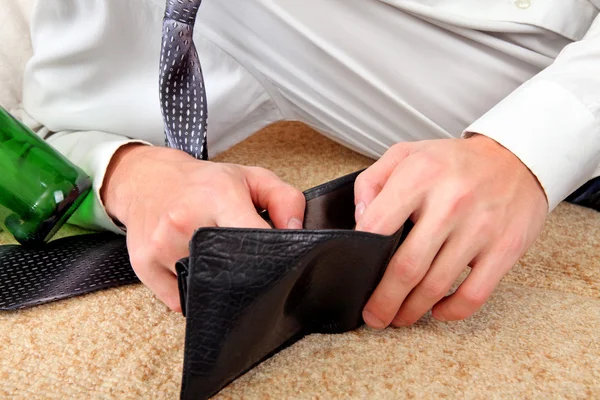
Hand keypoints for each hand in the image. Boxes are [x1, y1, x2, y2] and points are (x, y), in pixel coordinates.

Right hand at [101, 145, 304, 310]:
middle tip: (245, 260)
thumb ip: (285, 200)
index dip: (273, 253)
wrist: (147, 180)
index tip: (277, 258)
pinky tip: (193, 266)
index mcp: (216, 196)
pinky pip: (183, 299)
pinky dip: (194, 290)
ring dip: (218, 281)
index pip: (254, 237)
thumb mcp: (251, 178)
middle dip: (246, 272)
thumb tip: (296, 232)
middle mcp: (186, 221)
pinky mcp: (145, 266)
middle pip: (232, 271)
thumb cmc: (203, 183)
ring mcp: (162, 246)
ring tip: (214, 256)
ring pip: (207, 288)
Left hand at [354, 135, 547, 327]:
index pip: (377, 225)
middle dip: (383, 301)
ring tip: (400, 317)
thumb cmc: (454, 162)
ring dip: (412, 311)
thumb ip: (372, 182)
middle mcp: (450, 202)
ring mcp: (480, 228)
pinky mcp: (505, 248)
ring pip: (436, 286)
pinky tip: (437, 310)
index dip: (360, 255)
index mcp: (420, 176)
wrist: (517, 158)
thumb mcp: (406, 154)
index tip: (355, 273)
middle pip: (406, 267)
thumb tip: (359, 221)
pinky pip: (474, 294)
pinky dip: (451, 311)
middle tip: (374, 316)